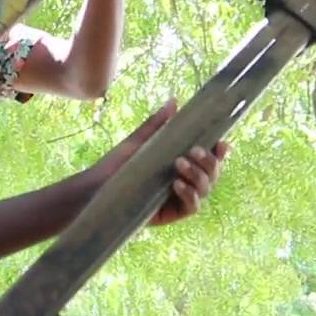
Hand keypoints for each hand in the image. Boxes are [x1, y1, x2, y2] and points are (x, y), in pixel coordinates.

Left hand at [88, 100, 229, 225]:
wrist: (94, 188)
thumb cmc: (115, 166)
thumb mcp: (137, 143)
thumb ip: (156, 125)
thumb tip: (174, 101)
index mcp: (180, 163)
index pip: (208, 158)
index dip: (219, 152)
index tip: (221, 143)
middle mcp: (184, 181)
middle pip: (212, 174)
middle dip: (209, 162)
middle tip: (194, 151)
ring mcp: (179, 198)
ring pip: (205, 189)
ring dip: (198, 176)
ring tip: (179, 164)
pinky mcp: (172, 214)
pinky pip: (192, 207)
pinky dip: (190, 195)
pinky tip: (177, 185)